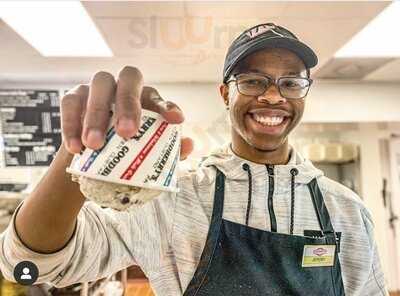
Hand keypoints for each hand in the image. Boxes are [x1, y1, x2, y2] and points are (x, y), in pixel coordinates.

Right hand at [60, 66, 193, 159]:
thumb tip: (189, 146)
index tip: (175, 120)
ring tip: (95, 145)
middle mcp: (123, 87)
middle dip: (129, 103)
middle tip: (127, 133)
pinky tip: (76, 148)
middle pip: (129, 78)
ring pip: (99, 85)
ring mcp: (98, 89)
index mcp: (144, 99)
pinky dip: (72, 124)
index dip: (166, 106)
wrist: (91, 162)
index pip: (157, 96)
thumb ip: (168, 149)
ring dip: (96, 114)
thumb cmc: (125, 152)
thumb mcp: (146, 154)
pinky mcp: (74, 97)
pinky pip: (70, 102)